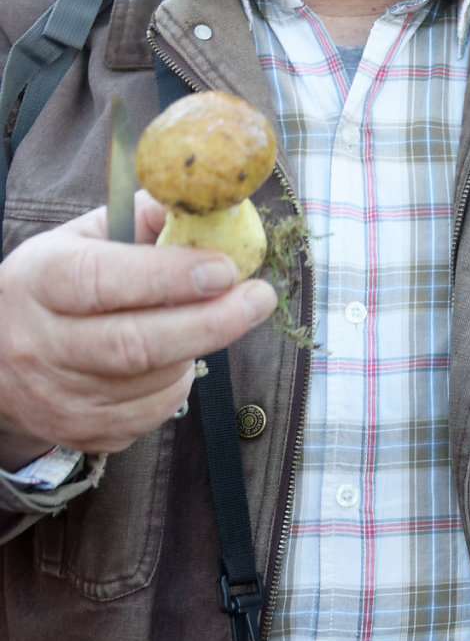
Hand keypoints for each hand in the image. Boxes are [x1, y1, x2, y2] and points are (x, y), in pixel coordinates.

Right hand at [0, 190, 277, 468]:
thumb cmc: (57, 286)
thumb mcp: (82, 239)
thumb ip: (142, 219)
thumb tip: (207, 208)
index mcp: (39, 281)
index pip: (101, 280)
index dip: (167, 276)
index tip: (225, 268)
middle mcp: (41, 344)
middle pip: (135, 345)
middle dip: (211, 322)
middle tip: (259, 299)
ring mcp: (61, 397)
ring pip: (154, 381)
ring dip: (195, 350)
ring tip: (202, 322)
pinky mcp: (84, 432)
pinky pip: (153, 412)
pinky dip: (177, 384)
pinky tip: (174, 359)